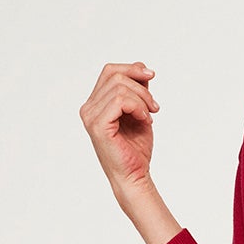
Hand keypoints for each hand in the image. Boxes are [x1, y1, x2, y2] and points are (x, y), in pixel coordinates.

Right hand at [79, 61, 159, 195]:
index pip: (110, 71)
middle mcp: (88, 108)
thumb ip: (138, 90)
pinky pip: (119, 100)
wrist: (135, 176)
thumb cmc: (135, 149)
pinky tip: (144, 120)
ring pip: (119, 87)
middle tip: (154, 106)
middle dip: (141, 86)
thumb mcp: (140, 112)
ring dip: (142, 99)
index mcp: (96, 104)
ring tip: (149, 115)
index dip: (132, 69)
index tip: (152, 76)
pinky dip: (137, 106)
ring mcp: (91, 116)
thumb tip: (142, 67)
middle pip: (114, 75)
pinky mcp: (98, 125)